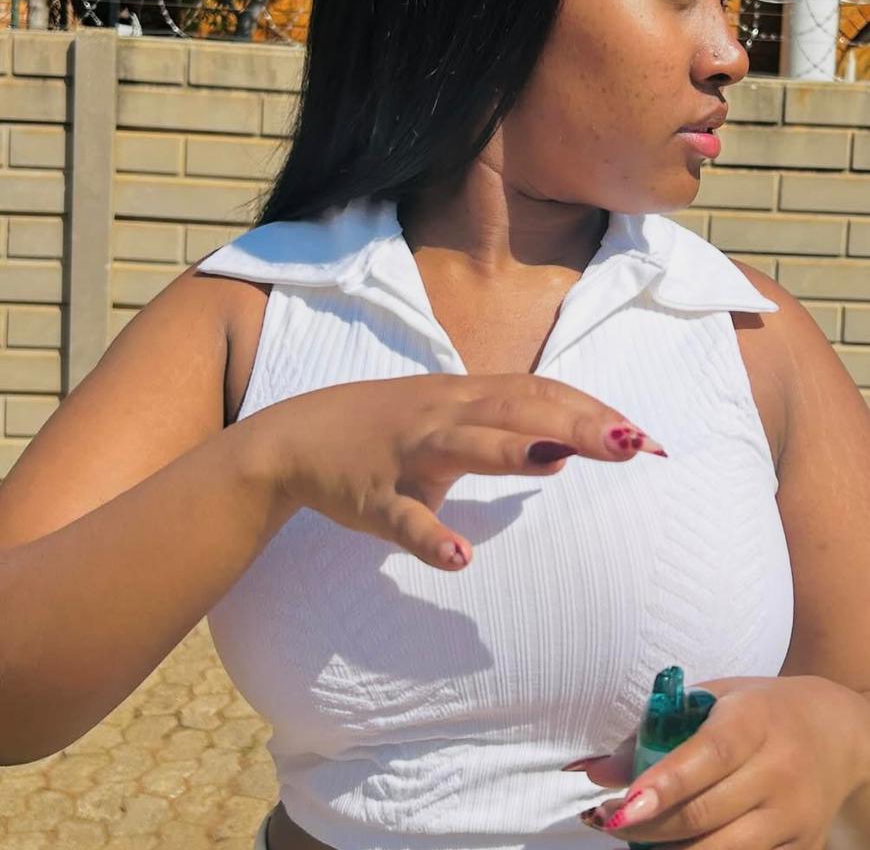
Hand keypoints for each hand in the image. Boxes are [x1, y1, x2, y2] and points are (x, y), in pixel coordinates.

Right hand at [250, 372, 665, 569]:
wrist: (294, 439)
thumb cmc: (387, 429)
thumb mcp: (448, 415)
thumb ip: (503, 426)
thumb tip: (564, 448)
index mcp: (465, 396)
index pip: (541, 393)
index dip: (594, 410)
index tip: (648, 436)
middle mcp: (443, 414)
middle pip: (515, 409)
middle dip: (576, 423)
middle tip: (635, 442)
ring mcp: (407, 454)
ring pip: (462, 446)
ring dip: (509, 452)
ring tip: (558, 461)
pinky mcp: (373, 497)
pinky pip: (403, 519)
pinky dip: (431, 537)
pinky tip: (460, 560)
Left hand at [568, 676, 869, 847]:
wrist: (836, 732)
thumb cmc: (760, 709)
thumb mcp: (711, 699)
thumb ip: (655, 730)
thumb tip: (596, 771)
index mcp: (754, 721)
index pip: (707, 757)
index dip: (663, 784)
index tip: (622, 804)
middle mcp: (779, 771)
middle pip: (706, 814)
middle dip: (648, 826)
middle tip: (608, 821)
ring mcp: (793, 816)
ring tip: (634, 835)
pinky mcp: (802, 847)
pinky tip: (673, 846)